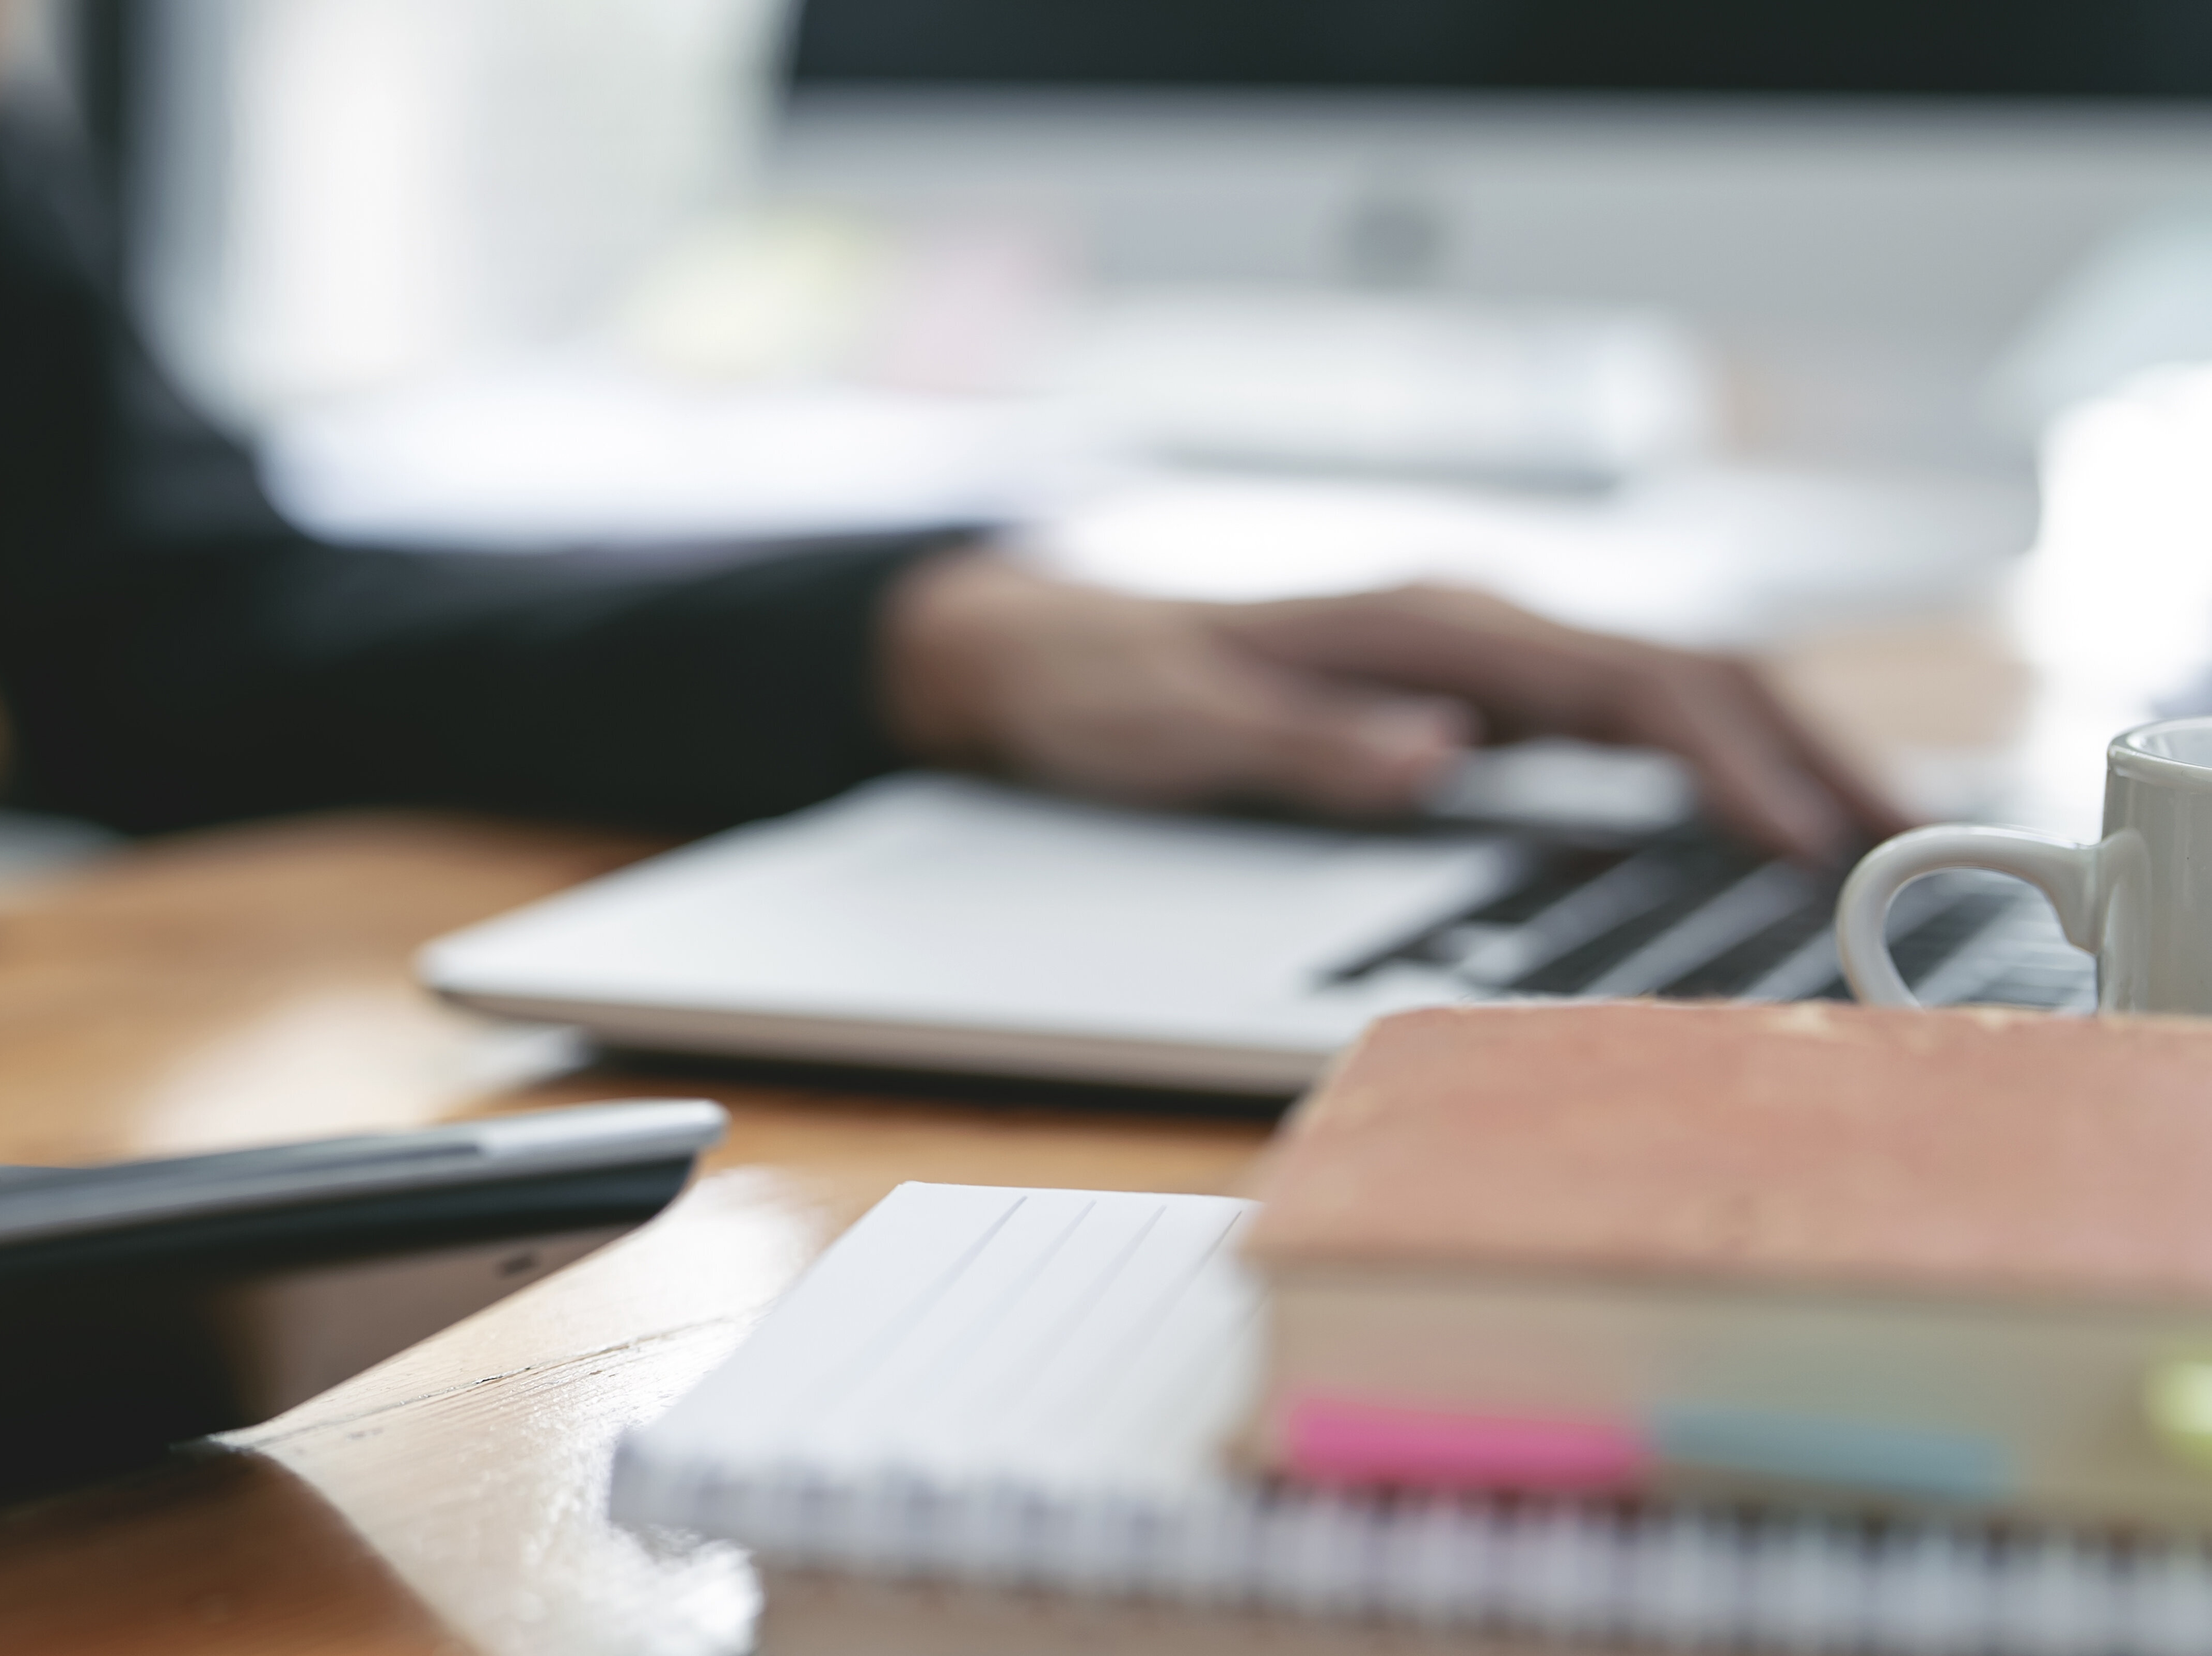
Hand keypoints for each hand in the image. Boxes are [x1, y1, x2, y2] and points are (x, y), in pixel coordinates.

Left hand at [879, 553, 1908, 862]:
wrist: (1043, 651)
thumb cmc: (1106, 687)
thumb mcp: (1187, 725)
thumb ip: (1311, 745)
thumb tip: (1440, 759)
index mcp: (1428, 626)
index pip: (1626, 686)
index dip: (1725, 758)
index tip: (1792, 835)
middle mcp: (1472, 627)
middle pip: (1683, 676)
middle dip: (1798, 752)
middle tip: (1895, 845)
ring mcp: (1475, 656)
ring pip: (1667, 691)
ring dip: (1770, 753)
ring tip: (1865, 839)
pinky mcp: (1465, 691)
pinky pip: (1616, 718)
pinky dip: (1701, 757)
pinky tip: (1745, 814)